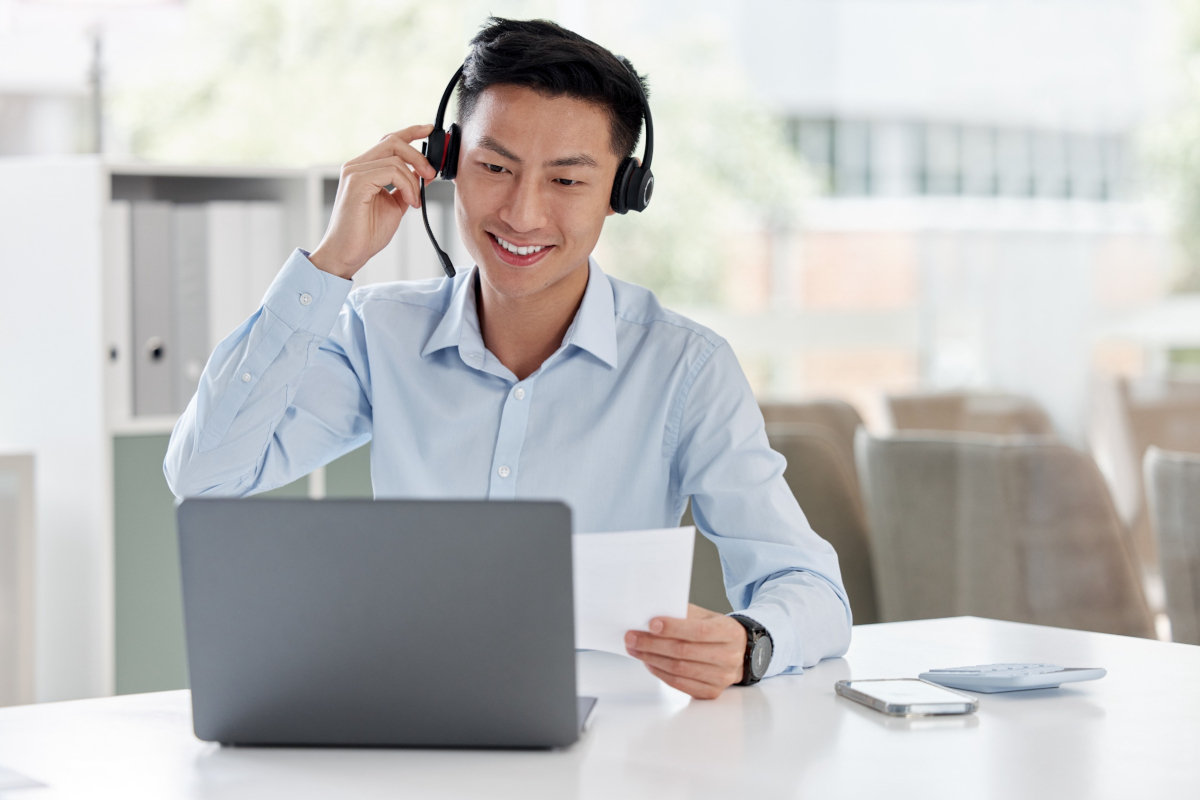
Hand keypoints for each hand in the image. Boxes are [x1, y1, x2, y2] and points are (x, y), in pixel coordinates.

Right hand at [310, 125, 437, 278]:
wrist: (348, 253)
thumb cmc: (366, 233)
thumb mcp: (395, 205)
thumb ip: (407, 187)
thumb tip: (425, 173)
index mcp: (364, 169)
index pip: (388, 141)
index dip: (410, 132)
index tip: (429, 130)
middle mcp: (356, 166)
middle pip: (393, 142)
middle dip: (419, 156)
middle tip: (431, 175)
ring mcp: (354, 172)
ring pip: (395, 158)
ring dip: (414, 180)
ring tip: (415, 201)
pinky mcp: (356, 182)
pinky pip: (391, 171)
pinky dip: (407, 185)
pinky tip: (409, 203)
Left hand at [624, 604, 747, 699]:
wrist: (741, 653)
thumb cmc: (718, 632)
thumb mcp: (707, 617)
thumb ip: (685, 614)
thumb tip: (653, 614)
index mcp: (729, 633)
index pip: (698, 632)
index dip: (673, 628)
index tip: (651, 624)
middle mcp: (728, 657)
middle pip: (684, 652)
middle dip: (652, 644)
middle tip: (632, 637)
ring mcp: (721, 678)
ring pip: (679, 670)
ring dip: (651, 659)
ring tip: (635, 649)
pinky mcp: (711, 692)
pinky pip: (680, 684)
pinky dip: (660, 673)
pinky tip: (649, 662)